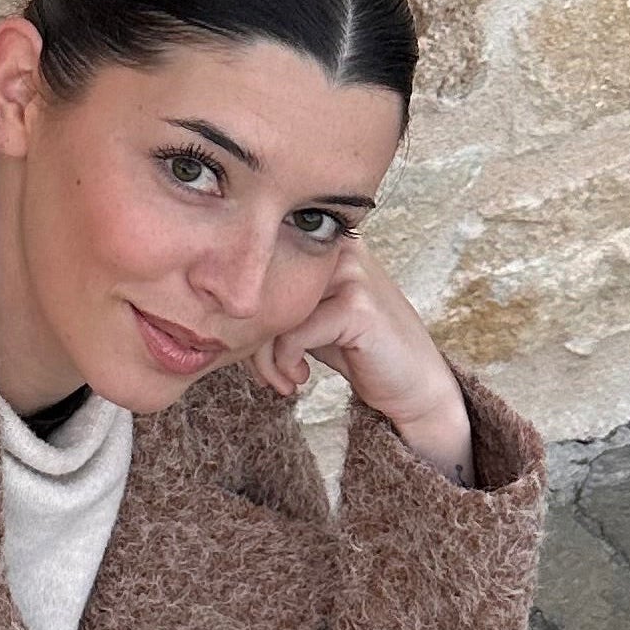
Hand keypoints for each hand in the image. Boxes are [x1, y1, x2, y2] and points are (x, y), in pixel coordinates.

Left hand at [247, 234, 466, 463]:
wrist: (411, 384)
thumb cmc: (357, 350)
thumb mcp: (308, 320)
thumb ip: (274, 304)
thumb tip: (218, 313)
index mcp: (325, 245)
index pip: (262, 268)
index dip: (249, 316)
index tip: (254, 355)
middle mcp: (339, 248)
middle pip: (264, 286)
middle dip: (254, 339)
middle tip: (266, 375)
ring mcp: (351, 273)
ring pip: (275, 311)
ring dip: (267, 357)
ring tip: (283, 381)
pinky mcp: (356, 305)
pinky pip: (294, 333)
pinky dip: (286, 362)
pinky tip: (300, 379)